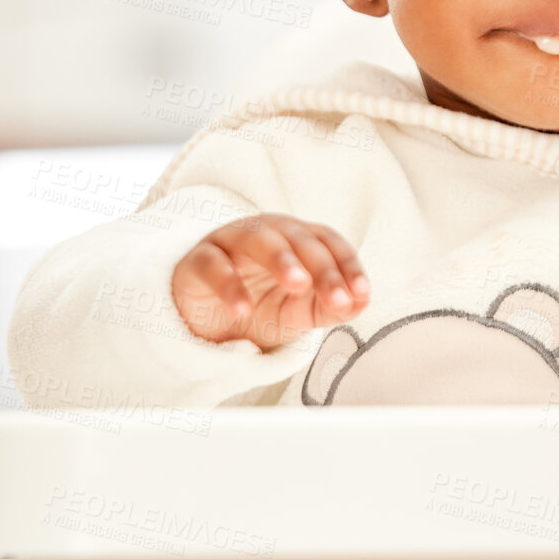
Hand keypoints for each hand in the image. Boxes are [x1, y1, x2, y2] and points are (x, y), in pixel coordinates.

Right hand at [171, 213, 370, 348]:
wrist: (209, 326)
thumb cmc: (261, 308)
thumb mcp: (300, 313)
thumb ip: (329, 306)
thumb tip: (359, 301)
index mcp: (295, 239)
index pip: (326, 239)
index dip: (347, 263)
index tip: (361, 293)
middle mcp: (265, 232)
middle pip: (296, 236)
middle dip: (321, 267)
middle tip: (337, 298)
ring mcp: (229, 242)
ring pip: (256, 238)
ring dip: (280, 259)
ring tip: (298, 285)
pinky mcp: (197, 261)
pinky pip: (212, 264)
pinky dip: (228, 284)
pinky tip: (243, 309)